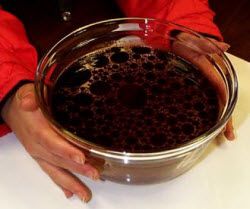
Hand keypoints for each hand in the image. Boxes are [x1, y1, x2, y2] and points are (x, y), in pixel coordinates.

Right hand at [1, 83, 99, 201]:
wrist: (13, 110)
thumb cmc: (26, 100)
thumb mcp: (28, 93)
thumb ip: (30, 97)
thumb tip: (28, 102)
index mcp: (38, 131)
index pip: (52, 142)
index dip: (66, 151)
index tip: (81, 158)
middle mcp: (38, 147)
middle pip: (59, 160)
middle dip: (78, 169)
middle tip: (95, 175)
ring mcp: (39, 154)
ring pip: (56, 171)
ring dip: (71, 183)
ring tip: (85, 195)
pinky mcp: (41, 157)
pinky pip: (51, 172)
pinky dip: (61, 183)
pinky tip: (71, 193)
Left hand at [171, 32, 234, 139]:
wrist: (176, 42)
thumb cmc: (185, 41)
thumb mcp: (195, 41)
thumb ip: (207, 44)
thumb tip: (226, 46)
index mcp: (210, 74)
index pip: (222, 93)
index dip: (226, 108)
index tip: (227, 123)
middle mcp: (208, 82)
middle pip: (220, 103)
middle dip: (225, 119)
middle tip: (228, 137)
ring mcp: (200, 86)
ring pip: (211, 104)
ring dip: (216, 119)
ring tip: (219, 136)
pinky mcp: (190, 88)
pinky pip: (198, 101)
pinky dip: (203, 113)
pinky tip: (201, 123)